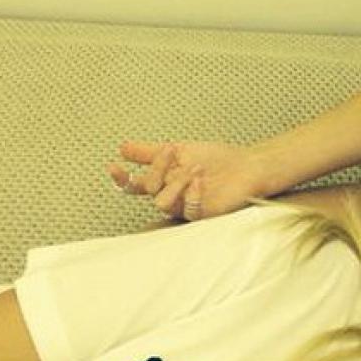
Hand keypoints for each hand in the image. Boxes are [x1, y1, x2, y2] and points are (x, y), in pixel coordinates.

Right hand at [108, 139, 269, 219]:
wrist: (246, 166)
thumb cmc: (217, 159)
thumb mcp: (180, 150)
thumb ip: (150, 151)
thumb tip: (123, 147)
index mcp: (163, 180)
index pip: (134, 183)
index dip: (121, 177)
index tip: (114, 165)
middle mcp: (171, 194)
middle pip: (148, 189)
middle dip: (158, 168)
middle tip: (174, 153)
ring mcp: (184, 205)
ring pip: (162, 203)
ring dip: (175, 182)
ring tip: (194, 169)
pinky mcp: (201, 214)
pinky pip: (187, 209)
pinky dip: (191, 193)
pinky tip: (200, 181)